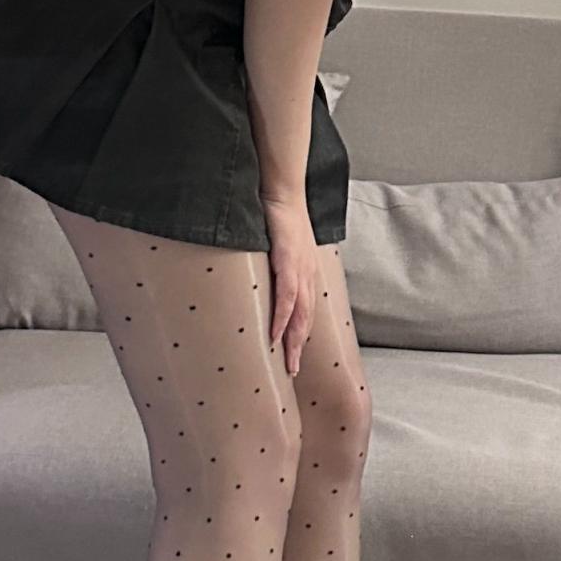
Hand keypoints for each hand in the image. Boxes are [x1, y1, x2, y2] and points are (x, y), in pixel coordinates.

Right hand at [264, 189, 319, 380]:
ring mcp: (300, 269)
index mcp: (304, 272)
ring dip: (293, 341)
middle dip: (299, 347)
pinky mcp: (290, 261)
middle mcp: (307, 274)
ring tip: (287, 364)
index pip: (304, 312)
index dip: (299, 335)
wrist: (280, 189)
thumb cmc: (275, 214)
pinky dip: (282, 318)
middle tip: (292, 371)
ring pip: (300, 315)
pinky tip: (276, 335)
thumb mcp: (275, 244)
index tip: (293, 357)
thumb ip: (269, 263)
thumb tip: (254, 278)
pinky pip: (287, 297)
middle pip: (306, 320)